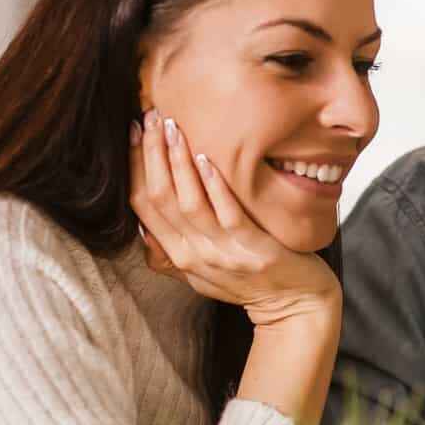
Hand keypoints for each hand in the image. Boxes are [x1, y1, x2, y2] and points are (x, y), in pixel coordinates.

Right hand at [130, 110, 338, 328]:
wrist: (294, 308)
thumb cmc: (249, 282)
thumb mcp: (201, 272)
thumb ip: (172, 252)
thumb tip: (142, 228)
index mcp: (177, 255)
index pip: (142, 206)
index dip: (133, 167)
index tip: (131, 131)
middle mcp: (193, 255)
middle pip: (158, 199)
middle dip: (149, 154)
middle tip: (148, 117)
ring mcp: (222, 253)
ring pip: (187, 204)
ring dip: (176, 162)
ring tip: (172, 127)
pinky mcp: (253, 250)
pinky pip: (227, 214)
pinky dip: (213, 185)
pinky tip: (206, 157)